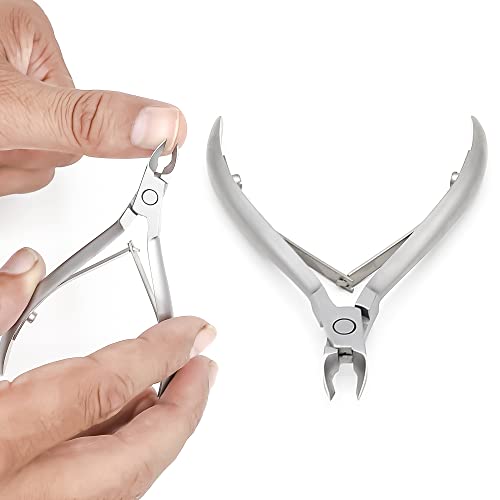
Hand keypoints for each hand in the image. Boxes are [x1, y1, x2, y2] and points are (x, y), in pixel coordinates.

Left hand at [0, 0, 186, 195]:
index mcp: (31, 39)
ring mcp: (1, 95)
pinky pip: (14, 166)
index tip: (34, 143)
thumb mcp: (18, 105)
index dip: (57, 143)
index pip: (86, 119)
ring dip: (8, 167)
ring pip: (34, 160)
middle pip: (60, 143)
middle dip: (28, 157)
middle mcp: (16, 64)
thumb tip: (165, 125)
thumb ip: (90, 121)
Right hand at [0, 249, 217, 498]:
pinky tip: (119, 429)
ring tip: (167, 390)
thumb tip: (28, 268)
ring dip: (154, 432)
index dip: (160, 352)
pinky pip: (101, 492)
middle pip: (138, 453)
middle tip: (204, 367)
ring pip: (126, 480)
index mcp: (4, 444)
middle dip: (184, 407)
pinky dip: (122, 455)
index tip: (191, 330)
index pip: (107, 387)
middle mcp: (31, 494)